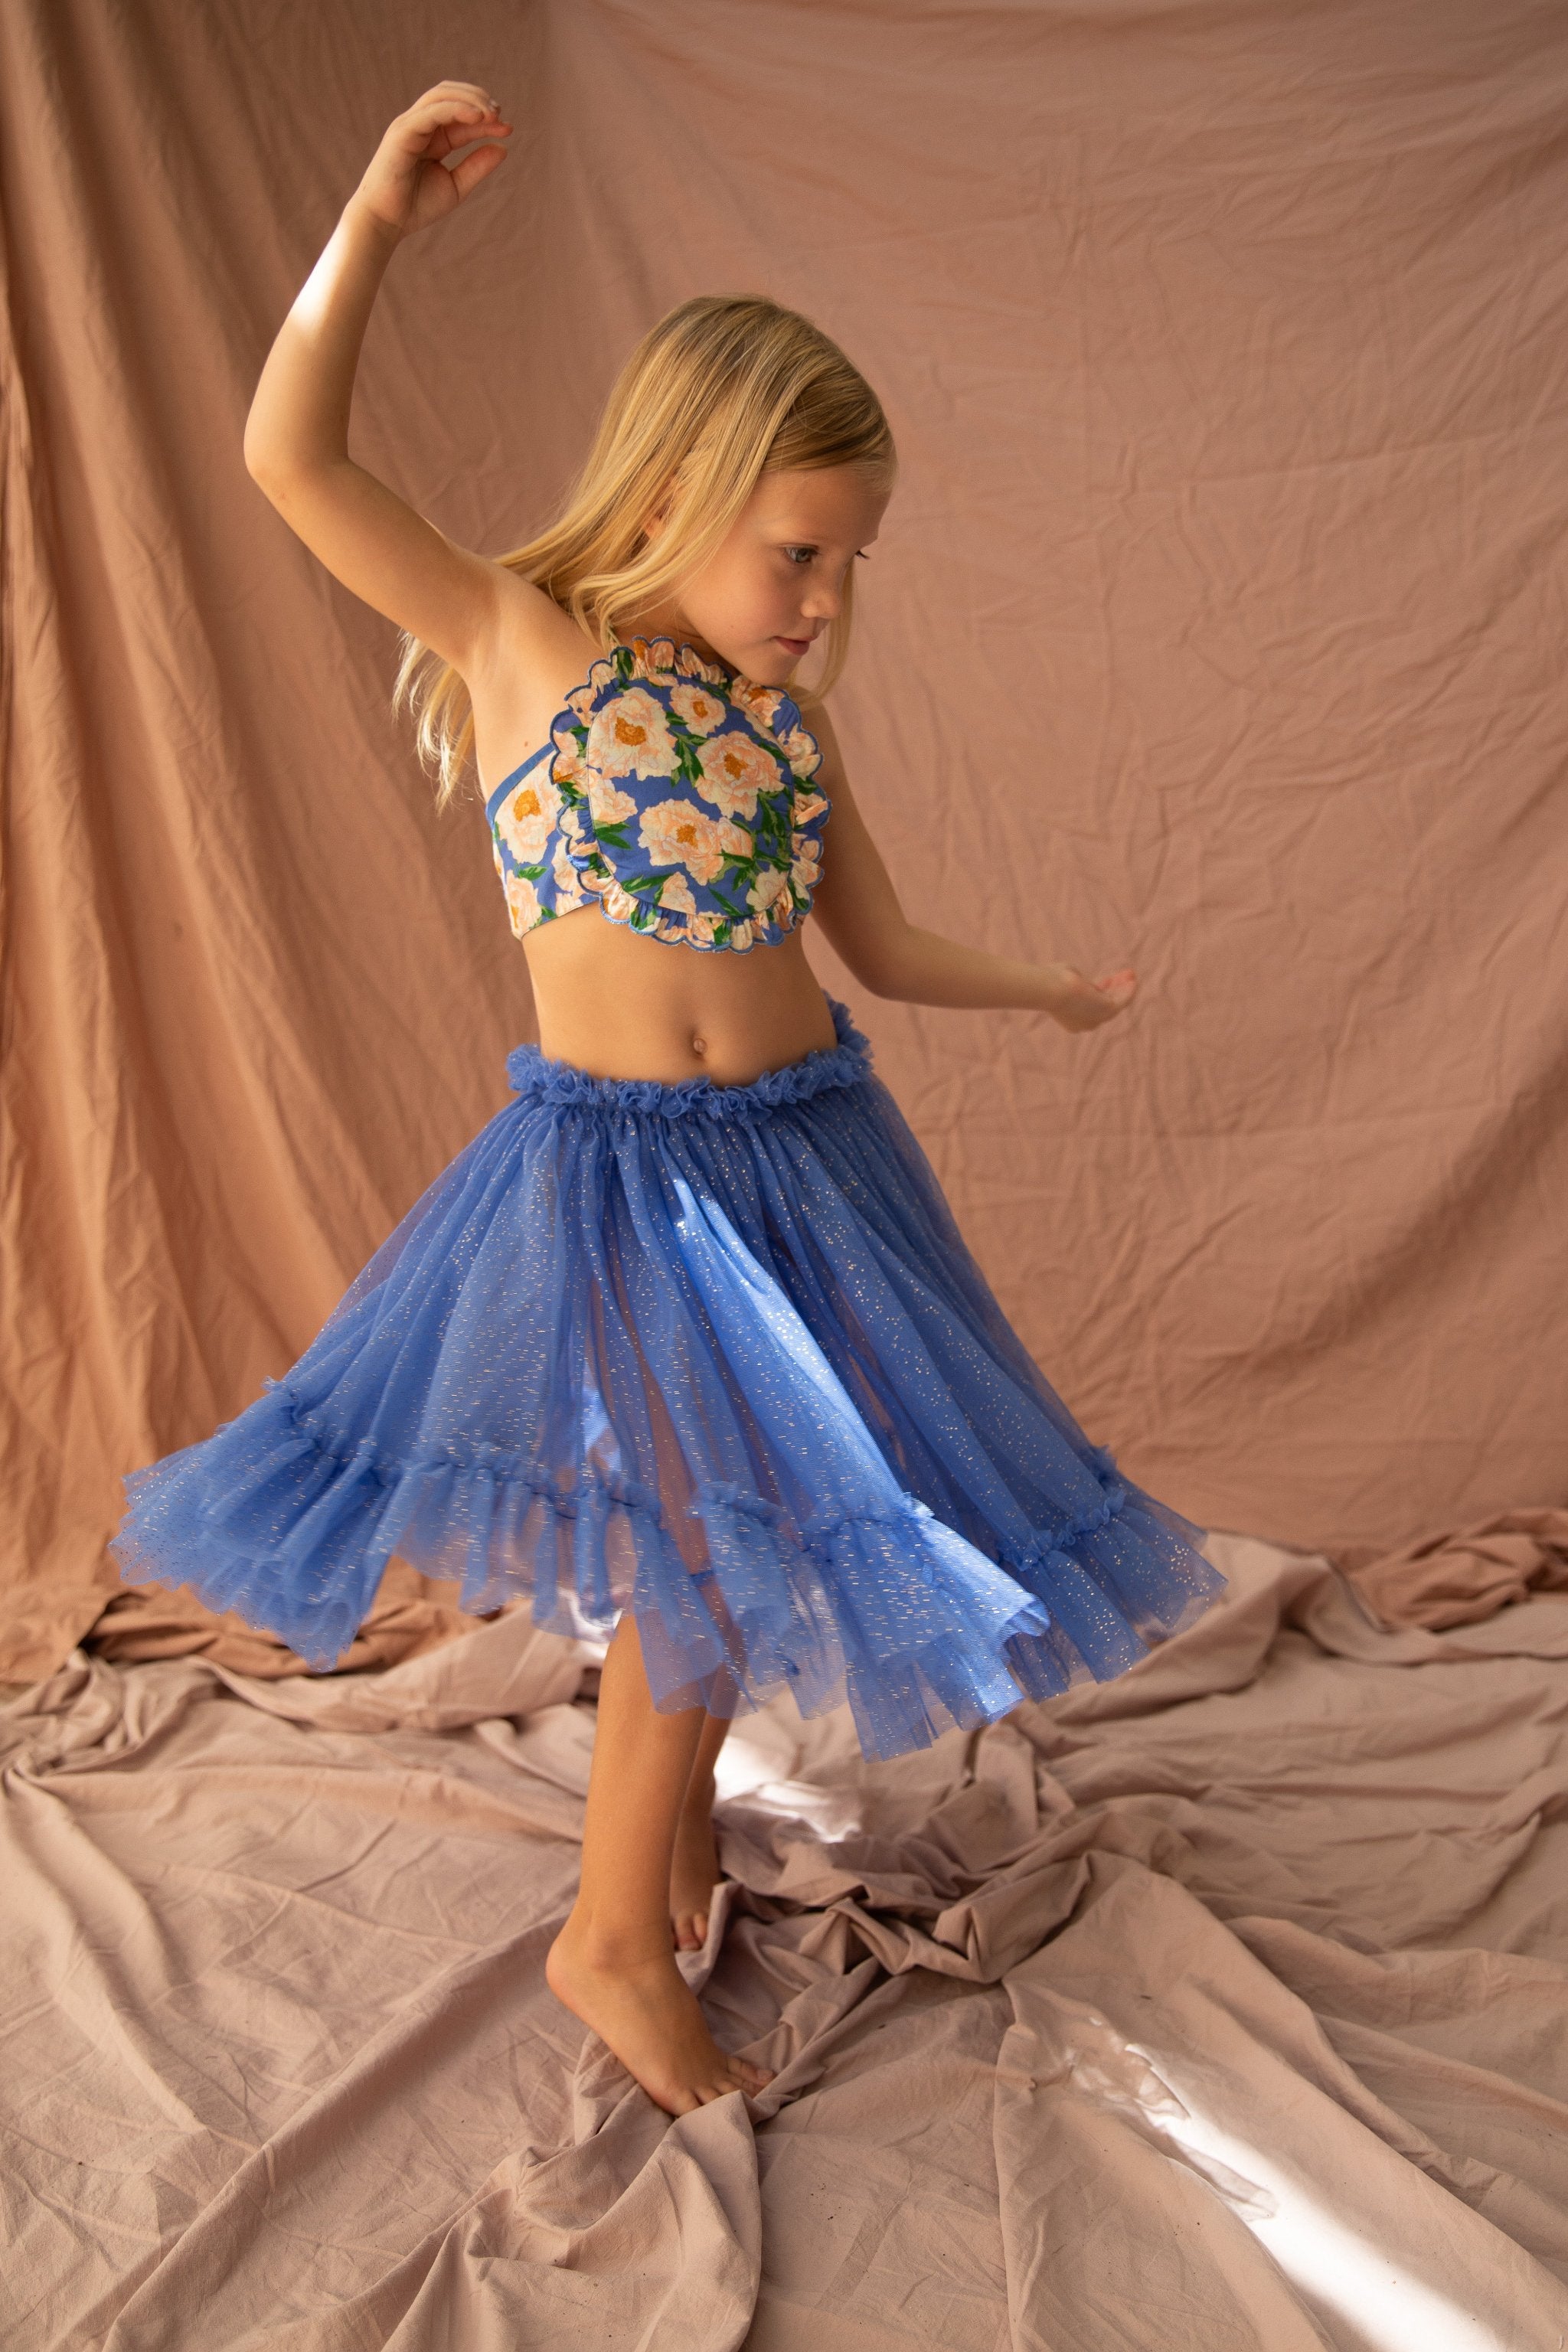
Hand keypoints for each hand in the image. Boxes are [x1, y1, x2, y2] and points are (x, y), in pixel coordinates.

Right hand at [351, 81, 510, 240]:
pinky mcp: (402, 131)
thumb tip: (504, 148)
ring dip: (469, 99)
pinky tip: (476, 116)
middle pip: (451, 95)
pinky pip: (431, 111)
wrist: (385, 222)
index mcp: (433, 136)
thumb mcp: (456, 186)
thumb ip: (477, 167)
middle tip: (500, 114)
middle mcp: (420, 124)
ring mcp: (409, 124)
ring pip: (441, 95)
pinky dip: (455, 108)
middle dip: (478, 99)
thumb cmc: (415, 206)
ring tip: (492, 113)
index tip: (508, 128)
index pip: (462, 116)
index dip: (486, 117)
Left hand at [1044, 962, 1137, 1032]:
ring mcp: (1096, 1020)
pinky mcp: (1106, 1011)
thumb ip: (1075, 982)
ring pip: (1114, 1003)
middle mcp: (1085, 1024)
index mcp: (1072, 1020)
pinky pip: (1122, 1001)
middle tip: (1123, 976)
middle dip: (1115, 989)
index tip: (1106, 978)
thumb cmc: (1052, 982)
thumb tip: (1081, 979)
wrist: (1051, 990)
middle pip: (1105, 1005)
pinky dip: (1129, 992)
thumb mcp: (1065, 981)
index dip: (1100, 990)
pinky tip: (1133, 981)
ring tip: (1131, 974)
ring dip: (1124, 988)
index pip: (1091, 1005)